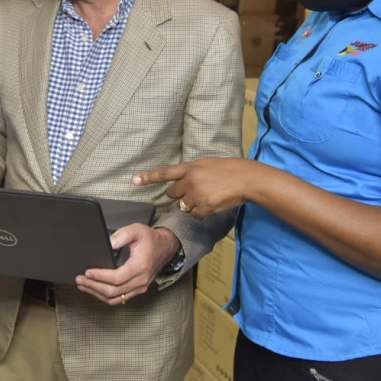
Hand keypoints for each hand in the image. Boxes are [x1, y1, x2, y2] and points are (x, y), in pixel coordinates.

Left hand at [76, 224, 179, 305]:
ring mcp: (140, 287)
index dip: (100, 276)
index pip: (117, 277)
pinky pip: (120, 299)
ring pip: (115, 298)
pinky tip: (95, 290)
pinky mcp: (137, 290)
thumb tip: (109, 243)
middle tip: (80, 279)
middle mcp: (141, 280)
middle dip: (94, 286)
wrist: (165, 248)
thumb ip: (122, 235)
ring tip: (83, 286)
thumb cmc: (151, 240)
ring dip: (97, 293)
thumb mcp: (137, 230)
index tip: (88, 272)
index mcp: (140, 266)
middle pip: (113, 290)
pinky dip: (105, 297)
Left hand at [132, 157, 254, 217]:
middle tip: (197, 191)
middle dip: (180, 194)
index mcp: (190, 167)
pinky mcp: (203, 207)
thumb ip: (192, 172)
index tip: (134, 180)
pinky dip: (202, 212)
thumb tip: (184, 183)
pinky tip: (213, 203)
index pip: (165, 173)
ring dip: (193, 204)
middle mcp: (189, 181)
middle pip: (172, 193)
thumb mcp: (207, 165)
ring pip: (184, 205)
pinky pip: (195, 214)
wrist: (246, 179)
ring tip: (209, 195)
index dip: (148, 177)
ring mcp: (196, 195)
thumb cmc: (229, 170)